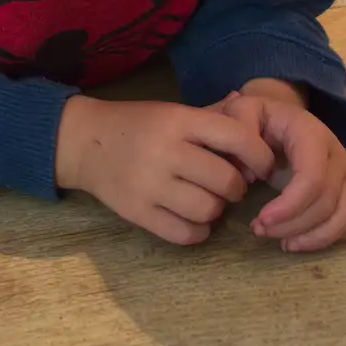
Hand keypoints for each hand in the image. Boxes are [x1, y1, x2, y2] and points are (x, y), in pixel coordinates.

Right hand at [55, 96, 276, 245]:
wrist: (84, 141)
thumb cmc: (137, 124)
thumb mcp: (173, 111)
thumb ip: (212, 116)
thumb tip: (252, 112)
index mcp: (178, 120)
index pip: (236, 137)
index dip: (260, 155)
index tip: (262, 165)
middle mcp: (166, 151)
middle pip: (226, 181)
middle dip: (236, 187)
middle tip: (228, 184)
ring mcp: (150, 184)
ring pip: (208, 210)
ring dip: (216, 209)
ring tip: (206, 199)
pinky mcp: (137, 212)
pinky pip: (185, 233)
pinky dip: (197, 231)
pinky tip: (192, 218)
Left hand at [212, 83, 345, 252]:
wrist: (279, 117)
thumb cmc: (259, 117)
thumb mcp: (241, 111)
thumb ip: (240, 131)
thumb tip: (252, 171)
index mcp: (313, 135)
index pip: (313, 179)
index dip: (289, 207)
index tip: (260, 221)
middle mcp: (336, 156)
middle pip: (327, 203)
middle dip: (292, 225)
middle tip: (259, 230)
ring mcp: (345, 175)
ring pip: (345, 217)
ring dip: (313, 238)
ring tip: (281, 244)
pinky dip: (335, 237)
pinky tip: (304, 241)